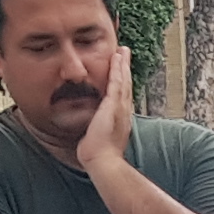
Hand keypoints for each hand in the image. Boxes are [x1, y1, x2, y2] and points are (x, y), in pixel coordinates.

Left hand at [81, 44, 137, 170]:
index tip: (121, 74)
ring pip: (123, 81)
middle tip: (125, 55)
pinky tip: (117, 58)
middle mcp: (123, 113)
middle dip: (125, 70)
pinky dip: (118, 70)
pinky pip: (117, 83)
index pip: (122, 98)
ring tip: (123, 51)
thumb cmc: (98, 158)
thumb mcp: (97, 143)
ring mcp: (119, 108)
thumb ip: (94, 136)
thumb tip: (88, 139)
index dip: (122, 85)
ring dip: (123, 65)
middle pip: (126, 86)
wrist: (103, 162)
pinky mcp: (113, 105)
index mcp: (119, 121)